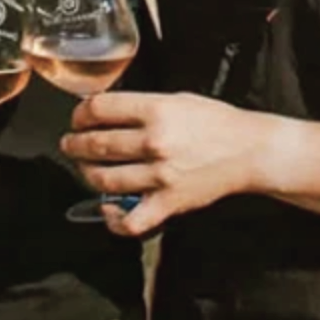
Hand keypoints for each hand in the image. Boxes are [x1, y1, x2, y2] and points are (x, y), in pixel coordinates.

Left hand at [59, 90, 280, 236]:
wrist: (249, 150)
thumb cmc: (216, 122)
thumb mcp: (177, 99)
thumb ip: (141, 105)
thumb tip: (105, 111)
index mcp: (156, 110)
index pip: (99, 110)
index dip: (80, 114)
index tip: (77, 119)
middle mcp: (154, 142)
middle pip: (96, 144)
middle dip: (75, 144)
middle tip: (70, 144)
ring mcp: (160, 175)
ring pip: (104, 179)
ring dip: (86, 173)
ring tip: (84, 168)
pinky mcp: (169, 202)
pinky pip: (131, 220)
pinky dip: (113, 218)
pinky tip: (107, 208)